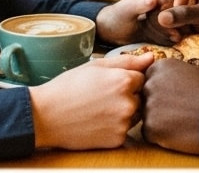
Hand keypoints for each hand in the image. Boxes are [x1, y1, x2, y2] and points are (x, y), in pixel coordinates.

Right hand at [28, 53, 152, 149]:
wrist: (46, 116)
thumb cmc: (68, 87)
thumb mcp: (95, 66)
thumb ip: (127, 61)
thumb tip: (152, 58)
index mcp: (124, 81)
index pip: (141, 78)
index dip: (125, 79)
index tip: (108, 83)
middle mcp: (128, 103)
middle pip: (140, 97)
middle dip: (127, 96)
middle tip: (102, 97)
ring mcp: (124, 123)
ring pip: (134, 115)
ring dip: (123, 112)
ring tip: (98, 109)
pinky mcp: (117, 140)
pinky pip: (123, 130)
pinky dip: (114, 127)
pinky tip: (96, 122)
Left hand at [95, 0, 198, 44]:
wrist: (114, 34)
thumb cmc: (116, 19)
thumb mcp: (125, 12)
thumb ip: (138, 5)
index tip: (179, 10)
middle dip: (181, 14)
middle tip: (174, 27)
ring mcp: (169, 9)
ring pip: (184, 14)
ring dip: (180, 25)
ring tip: (170, 36)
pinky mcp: (170, 23)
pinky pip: (180, 26)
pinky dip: (177, 33)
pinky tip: (170, 40)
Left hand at [141, 59, 198, 154]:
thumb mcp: (189, 72)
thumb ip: (170, 76)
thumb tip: (160, 83)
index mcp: (160, 67)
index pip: (149, 79)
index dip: (161, 90)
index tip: (174, 96)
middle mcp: (150, 84)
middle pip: (146, 96)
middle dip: (158, 104)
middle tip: (177, 110)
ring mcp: (149, 106)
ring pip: (147, 115)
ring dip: (159, 120)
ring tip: (180, 121)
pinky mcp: (151, 127)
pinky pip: (149, 132)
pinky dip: (160, 135)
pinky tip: (178, 131)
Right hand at [154, 0, 198, 43]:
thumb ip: (186, 13)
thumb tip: (162, 18)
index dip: (164, 14)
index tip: (177, 27)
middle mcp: (165, 0)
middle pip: (150, 12)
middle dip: (162, 27)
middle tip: (178, 35)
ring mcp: (162, 15)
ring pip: (148, 24)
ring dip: (162, 35)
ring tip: (178, 38)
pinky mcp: (161, 28)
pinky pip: (152, 34)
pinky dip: (161, 41)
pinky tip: (173, 43)